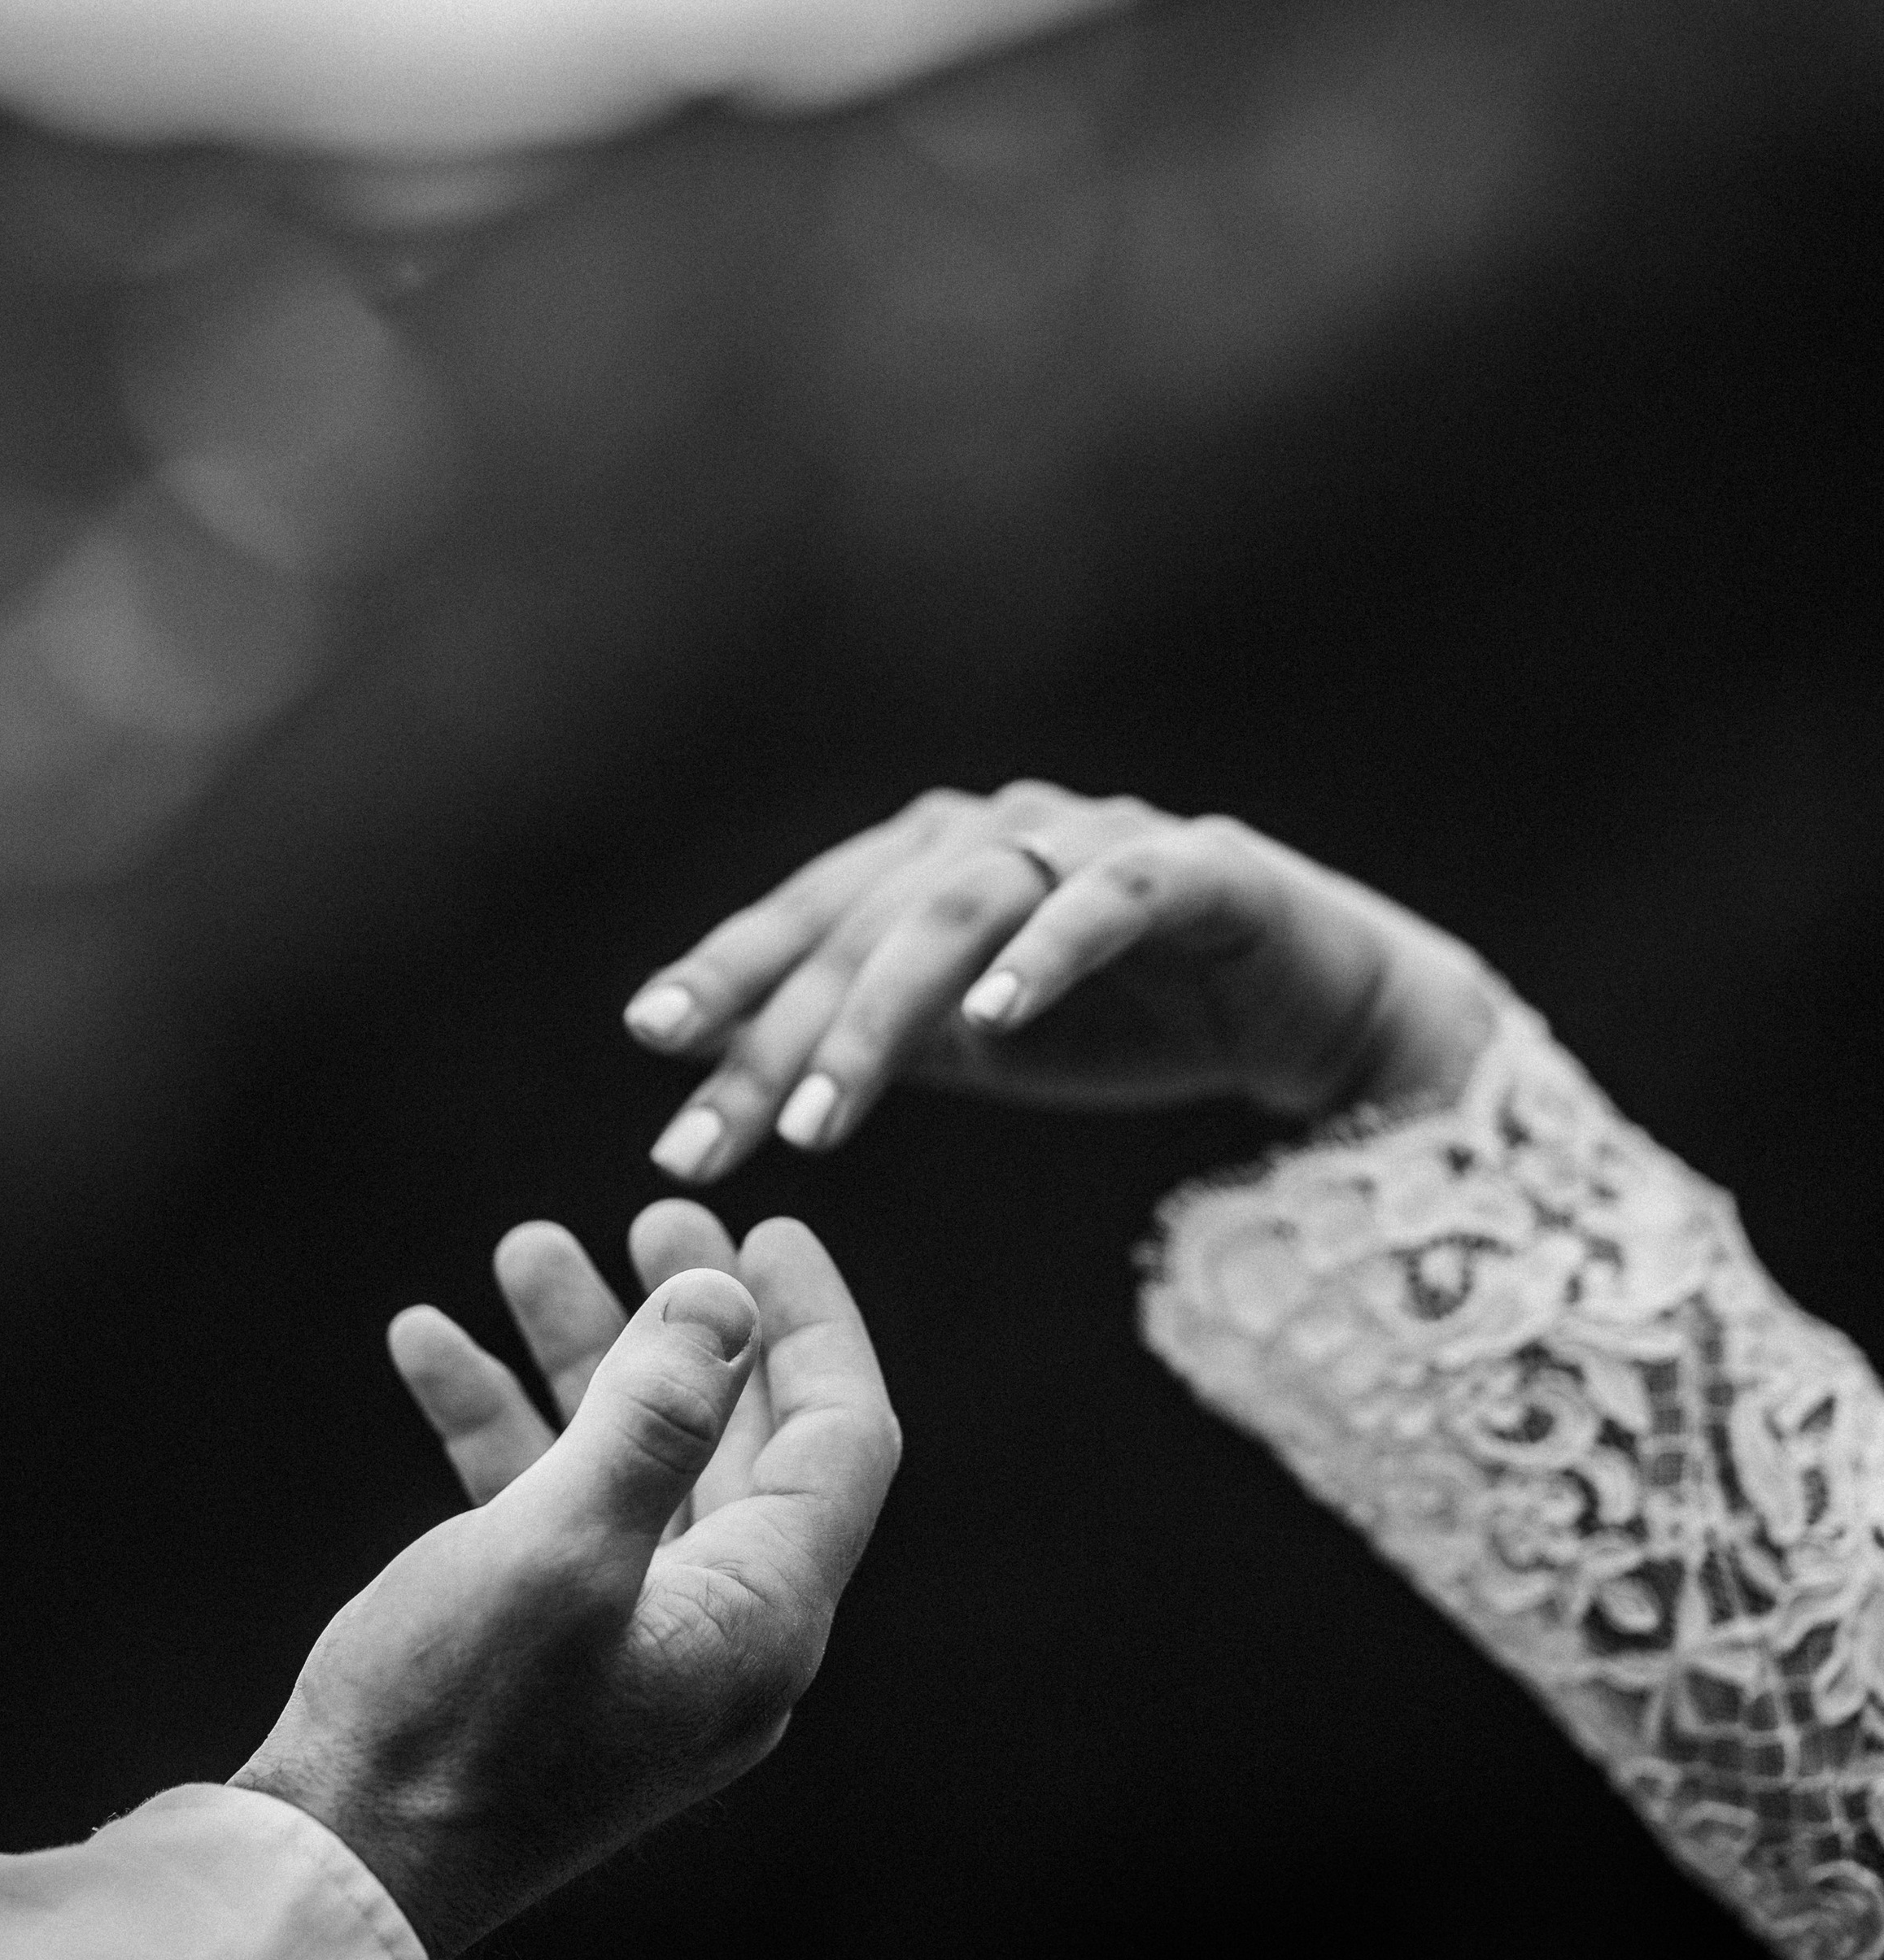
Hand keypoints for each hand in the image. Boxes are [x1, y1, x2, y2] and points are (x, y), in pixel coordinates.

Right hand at [231, 1217, 899, 1959]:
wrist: (335, 1874)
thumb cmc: (451, 1724)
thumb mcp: (556, 1551)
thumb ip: (653, 1419)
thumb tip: (724, 1302)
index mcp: (759, 1621)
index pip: (841, 1443)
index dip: (815, 1325)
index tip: (770, 1230)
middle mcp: (717, 1635)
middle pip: (735, 1437)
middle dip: (686, 1319)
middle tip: (651, 1217)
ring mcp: (632, 1647)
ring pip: (630, 1461)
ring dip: (581, 1353)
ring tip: (521, 1248)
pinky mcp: (546, 1655)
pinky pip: (546, 1512)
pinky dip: (500, 1427)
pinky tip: (427, 1345)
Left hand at [624, 784, 1498, 1179]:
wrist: (1310, 1004)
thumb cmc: (1122, 1015)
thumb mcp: (971, 1041)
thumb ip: (863, 1034)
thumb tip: (711, 1060)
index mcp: (930, 859)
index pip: (807, 915)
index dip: (727, 973)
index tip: (650, 1043)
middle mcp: (1001, 827)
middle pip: (865, 919)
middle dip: (779, 1028)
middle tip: (709, 1132)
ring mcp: (1100, 839)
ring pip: (964, 906)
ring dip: (886, 1011)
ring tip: (825, 1117)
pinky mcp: (1203, 866)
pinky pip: (1112, 899)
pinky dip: (1048, 950)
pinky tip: (994, 1018)